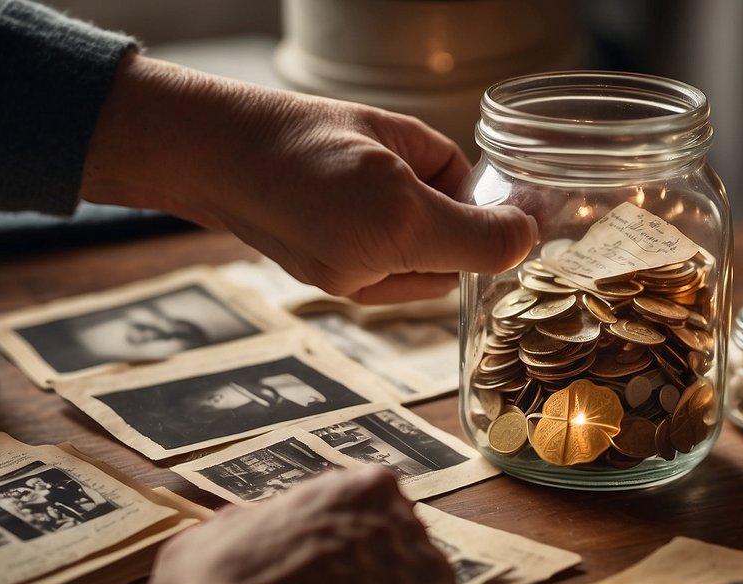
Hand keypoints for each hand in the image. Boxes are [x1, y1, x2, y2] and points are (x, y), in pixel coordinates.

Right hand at [82, 53, 536, 303]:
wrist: (222, 158)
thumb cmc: (304, 132)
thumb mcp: (393, 133)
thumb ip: (452, 173)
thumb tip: (497, 212)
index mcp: (398, 220)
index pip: (496, 246)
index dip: (517, 227)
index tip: (520, 212)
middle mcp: (377, 268)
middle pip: (467, 264)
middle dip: (465, 227)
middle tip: (434, 182)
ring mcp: (353, 288)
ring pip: (433, 274)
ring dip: (431, 242)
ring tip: (385, 194)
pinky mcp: (336, 292)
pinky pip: (397, 279)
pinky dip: (399, 253)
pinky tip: (363, 218)